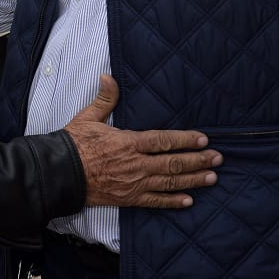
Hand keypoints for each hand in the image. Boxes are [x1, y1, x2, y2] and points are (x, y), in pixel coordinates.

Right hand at [64, 75, 220, 208]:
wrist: (60, 174)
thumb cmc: (73, 145)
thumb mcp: (88, 118)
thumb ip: (104, 99)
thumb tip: (108, 77)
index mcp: (128, 142)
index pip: (164, 141)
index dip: (185, 140)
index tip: (203, 139)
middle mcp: (136, 164)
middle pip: (173, 162)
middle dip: (197, 160)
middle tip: (217, 159)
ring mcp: (134, 183)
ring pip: (169, 182)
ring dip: (192, 180)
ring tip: (211, 177)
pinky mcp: (128, 198)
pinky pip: (155, 201)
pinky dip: (172, 201)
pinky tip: (188, 201)